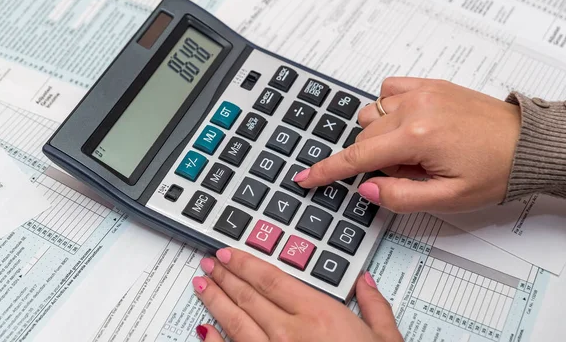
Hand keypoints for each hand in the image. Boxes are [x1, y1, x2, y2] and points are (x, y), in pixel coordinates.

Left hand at [193, 247, 402, 341]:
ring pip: (236, 322)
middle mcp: (290, 332)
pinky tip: (204, 330)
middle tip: (210, 263)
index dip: (245, 264)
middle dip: (226, 277)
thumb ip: (374, 305)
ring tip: (202, 285)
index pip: (271, 279)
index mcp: (318, 314)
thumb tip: (365, 282)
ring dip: (216, 301)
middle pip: (249, 296)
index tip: (229, 254)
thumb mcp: (385, 339)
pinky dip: (214, 341)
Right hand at [294, 78, 520, 212]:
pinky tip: (405, 123)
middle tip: (406, 172)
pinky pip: (388, 90)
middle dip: (372, 159)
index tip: (305, 177)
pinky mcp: (429, 84)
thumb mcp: (449, 198)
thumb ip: (401, 196)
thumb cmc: (495, 170)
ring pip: (371, 112)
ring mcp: (421, 91)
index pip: (358, 156)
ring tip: (410, 150)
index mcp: (417, 137)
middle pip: (364, 135)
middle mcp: (414, 107)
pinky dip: (386, 108)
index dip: (328, 170)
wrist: (528, 143)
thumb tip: (367, 186)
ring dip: (379, 135)